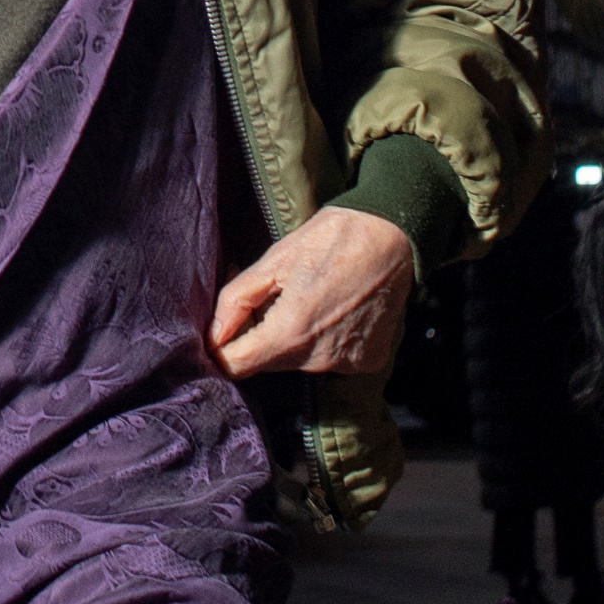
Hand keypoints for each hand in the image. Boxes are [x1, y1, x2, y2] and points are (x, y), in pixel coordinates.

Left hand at [211, 204, 416, 377]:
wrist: (391, 237)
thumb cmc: (329, 240)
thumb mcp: (274, 260)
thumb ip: (237, 300)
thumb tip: (213, 335)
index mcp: (291, 331)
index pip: (238, 366)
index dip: (221, 352)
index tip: (221, 334)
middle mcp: (319, 358)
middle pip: (268, 363)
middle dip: (259, 337)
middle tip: (272, 298)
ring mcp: (346, 364)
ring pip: (297, 361)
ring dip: (293, 338)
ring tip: (309, 299)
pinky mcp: (367, 362)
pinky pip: (329, 359)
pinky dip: (324, 341)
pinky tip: (334, 311)